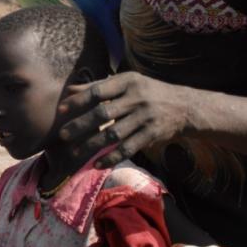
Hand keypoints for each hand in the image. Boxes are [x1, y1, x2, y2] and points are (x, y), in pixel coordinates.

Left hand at [58, 72, 191, 168]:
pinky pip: (128, 148)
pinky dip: (112, 157)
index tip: (61, 109)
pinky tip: (97, 164)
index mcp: (128, 82)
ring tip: (75, 153)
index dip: (78, 100)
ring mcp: (145, 118)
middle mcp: (137, 99)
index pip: (98, 91)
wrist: (186, 106)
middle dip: (81, 125)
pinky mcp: (152, 135)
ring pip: (114, 134)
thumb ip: (98, 85)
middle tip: (62, 135)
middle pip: (103, 113)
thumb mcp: (127, 82)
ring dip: (92, 145)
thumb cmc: (147, 92)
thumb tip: (69, 89)